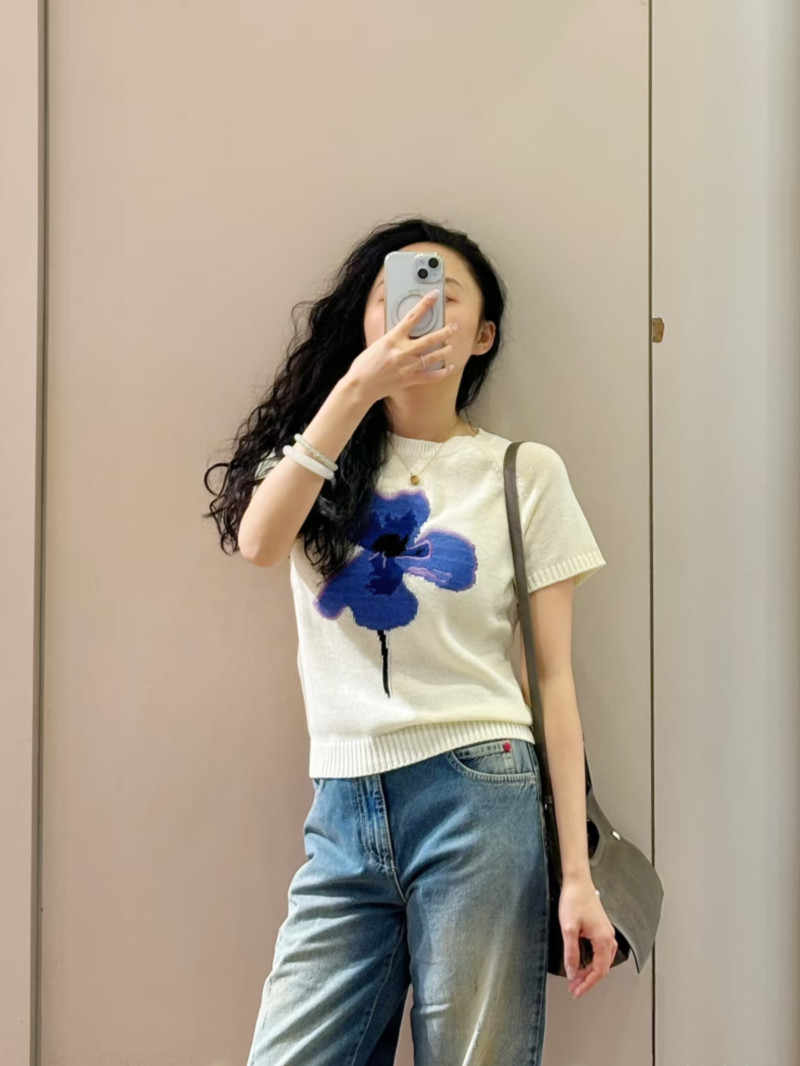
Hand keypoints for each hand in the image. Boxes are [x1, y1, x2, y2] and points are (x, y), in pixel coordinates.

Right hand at [345, 290, 457, 405]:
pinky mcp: (409, 379)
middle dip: (444, 332)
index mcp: (393, 339)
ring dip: (445, 351)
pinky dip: (441, 373)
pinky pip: (430, 376)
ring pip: (433, 357)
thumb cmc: (364, 364)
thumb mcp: (378, 344)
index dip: (425, 304)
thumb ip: (393, 338)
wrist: (360, 386)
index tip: (434, 295)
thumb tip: (404, 332)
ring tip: (451, 346)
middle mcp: (402, 352)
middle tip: (453, 327)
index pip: (412, 317)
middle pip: (429, 339)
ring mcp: (407, 366)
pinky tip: (448, 368)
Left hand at [559, 874, 618, 997]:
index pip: (599, 971)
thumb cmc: (574, 900)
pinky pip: (601, 952)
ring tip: (576, 978)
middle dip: (588, 980)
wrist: (578, 881)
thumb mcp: (568, 929)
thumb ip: (571, 953)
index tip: (576, 991)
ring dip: (590, 972)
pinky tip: (583, 963)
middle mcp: (609, 938)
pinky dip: (593, 962)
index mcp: (603, 939)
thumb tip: (572, 972)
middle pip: (602, 968)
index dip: (587, 984)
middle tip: (574, 988)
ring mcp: (607, 933)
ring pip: (603, 961)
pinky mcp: (602, 929)